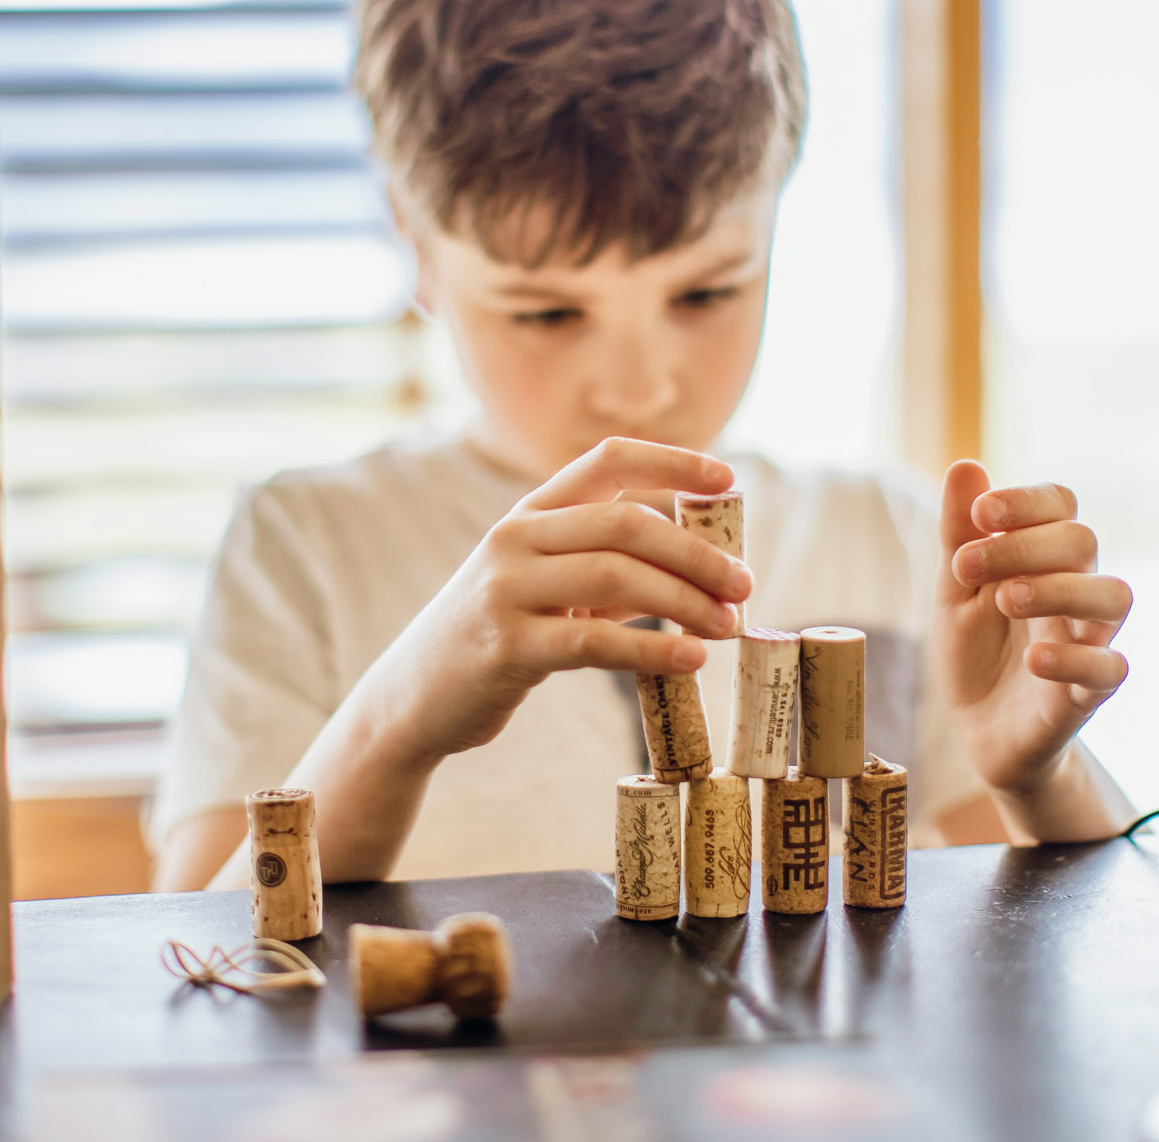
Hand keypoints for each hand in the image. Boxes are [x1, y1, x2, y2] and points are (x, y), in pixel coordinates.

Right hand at [388, 437, 751, 760]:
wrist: (413, 699)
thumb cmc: (496, 637)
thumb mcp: (542, 584)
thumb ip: (601, 562)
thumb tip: (697, 556)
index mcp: (529, 512)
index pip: (607, 459)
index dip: (672, 461)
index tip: (727, 479)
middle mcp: (516, 538)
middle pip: (628, 523)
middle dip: (698, 552)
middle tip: (745, 584)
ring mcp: (507, 590)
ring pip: (618, 577)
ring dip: (688, 600)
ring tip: (729, 626)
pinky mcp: (507, 647)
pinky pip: (595, 642)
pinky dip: (653, 650)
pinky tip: (691, 661)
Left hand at [932, 460, 1131, 795]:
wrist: (980, 729)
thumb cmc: (976, 650)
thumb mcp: (955, 590)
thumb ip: (960, 534)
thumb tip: (965, 466)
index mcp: (1046, 559)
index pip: (1062, 506)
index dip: (1026, 501)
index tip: (980, 513)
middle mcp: (1077, 591)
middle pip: (1083, 542)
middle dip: (1024, 545)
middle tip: (968, 566)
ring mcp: (1088, 641)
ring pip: (1113, 597)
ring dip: (1058, 590)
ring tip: (1005, 601)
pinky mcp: (1088, 693)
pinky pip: (1110, 669)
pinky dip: (1074, 660)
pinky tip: (1033, 659)